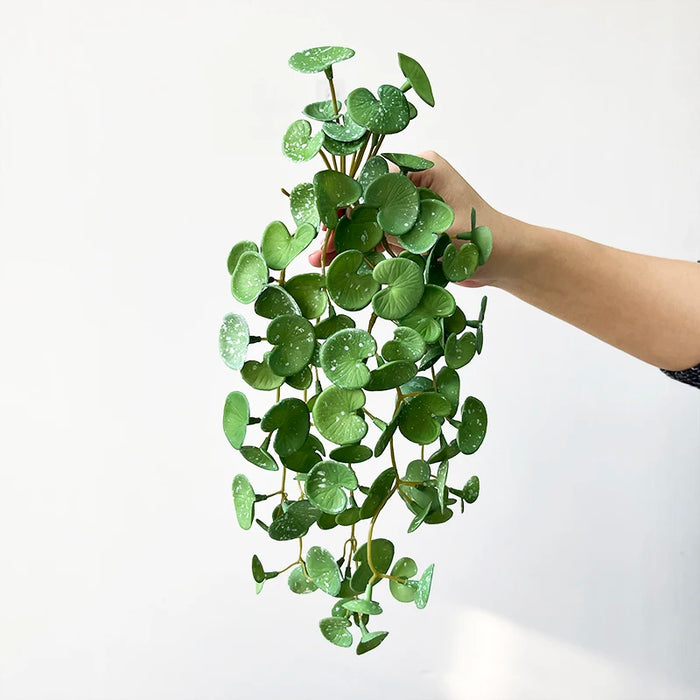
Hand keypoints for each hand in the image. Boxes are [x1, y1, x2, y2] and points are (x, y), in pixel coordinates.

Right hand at [307, 150, 504, 286]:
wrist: (505, 260)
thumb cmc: (482, 237)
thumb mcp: (435, 228)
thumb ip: (396, 224)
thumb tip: (355, 221)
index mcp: (420, 167)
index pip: (371, 180)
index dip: (346, 203)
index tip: (328, 224)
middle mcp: (412, 182)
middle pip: (365, 202)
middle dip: (341, 226)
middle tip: (318, 248)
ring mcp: (409, 207)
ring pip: (368, 222)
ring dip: (346, 241)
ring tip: (319, 260)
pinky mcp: (410, 229)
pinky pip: (380, 237)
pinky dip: (362, 251)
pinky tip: (339, 263)